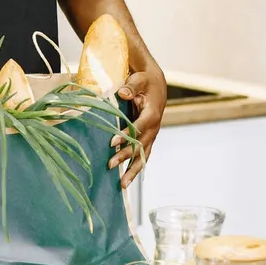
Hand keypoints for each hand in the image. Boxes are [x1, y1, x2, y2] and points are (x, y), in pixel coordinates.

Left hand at [109, 61, 165, 188]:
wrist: (156, 85)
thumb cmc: (145, 82)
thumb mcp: (139, 80)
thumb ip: (132, 86)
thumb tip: (123, 93)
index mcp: (152, 114)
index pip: (140, 127)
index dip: (127, 134)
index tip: (112, 142)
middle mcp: (154, 128)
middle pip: (140, 145)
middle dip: (125, 156)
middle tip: (109, 164)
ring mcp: (152, 135)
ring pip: (143, 156)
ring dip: (132, 170)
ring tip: (122, 185)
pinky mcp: (148, 139)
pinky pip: (143, 156)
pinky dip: (135, 168)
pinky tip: (126, 179)